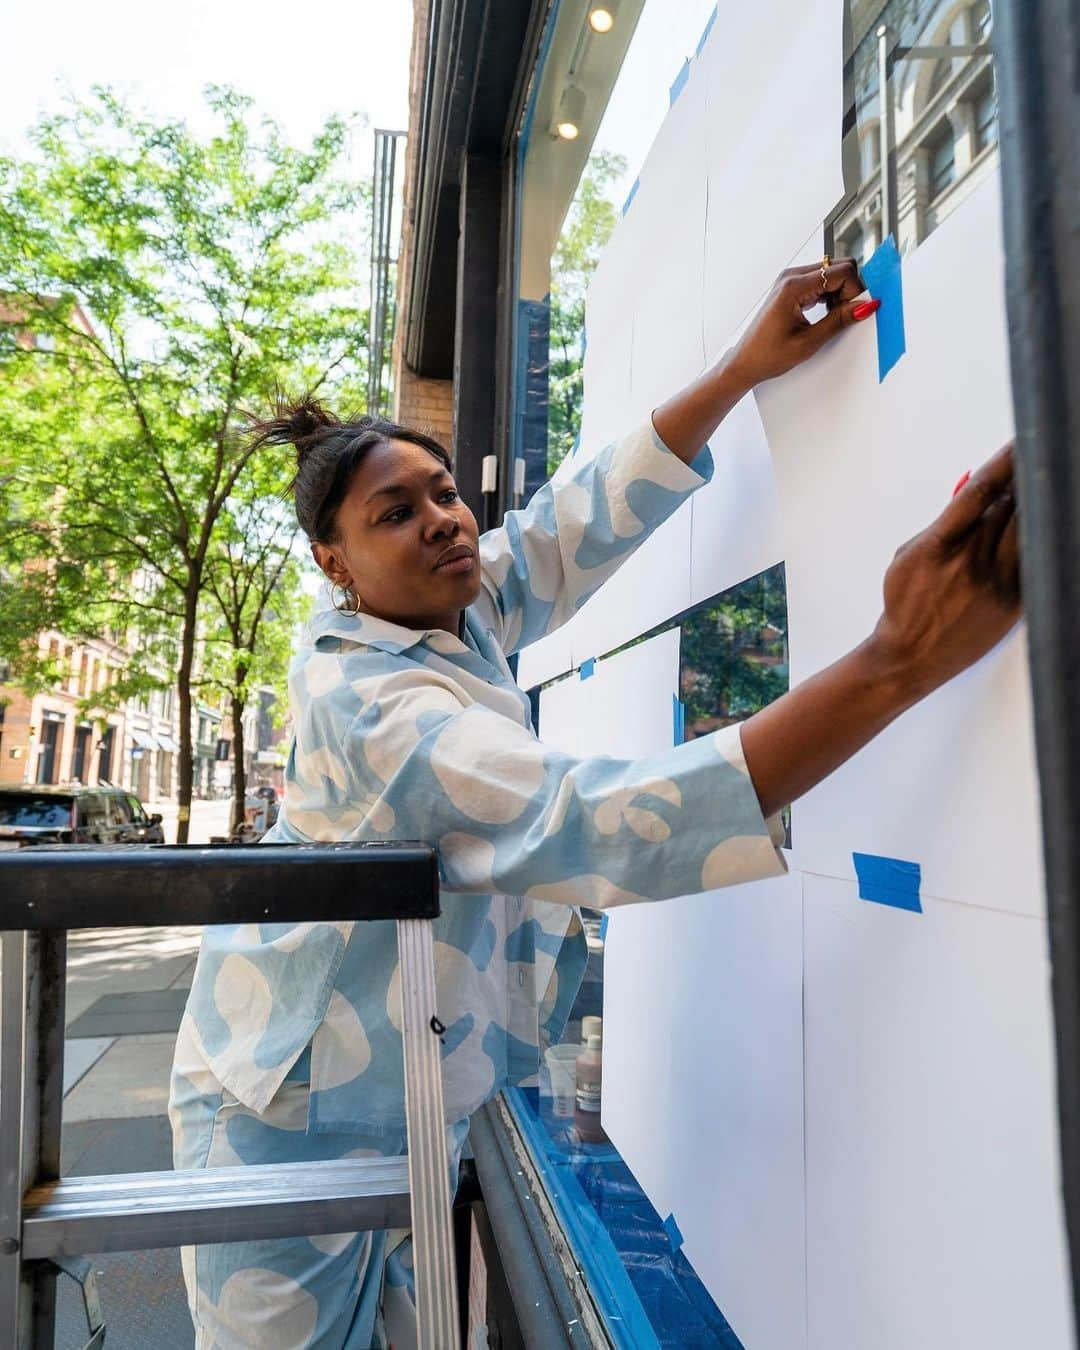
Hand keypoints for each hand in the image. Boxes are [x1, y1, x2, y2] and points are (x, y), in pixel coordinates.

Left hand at [729, 258, 871, 387]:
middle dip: (849, 290)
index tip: (853, 312)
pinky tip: (825, 314)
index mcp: (793, 286)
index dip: (855, 291)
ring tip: (831, 318)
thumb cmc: (767, 355)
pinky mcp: (791, 287)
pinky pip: (821, 281)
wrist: (744, 362)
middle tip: (843, 316)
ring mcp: (790, 280)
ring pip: (832, 273)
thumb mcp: (808, 342)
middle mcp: (791, 276)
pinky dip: (830, 295)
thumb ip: (839, 321)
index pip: (842, 271)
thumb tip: (865, 306)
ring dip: (840, 293)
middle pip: (839, 267)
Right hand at [869, 444, 1021, 700]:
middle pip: (1012, 506)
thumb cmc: (906, 603)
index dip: (1005, 462)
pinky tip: (1040, 527)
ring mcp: (997, 583)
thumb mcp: (910, 555)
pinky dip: (1037, 541)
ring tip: (1037, 492)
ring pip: (1028, 530)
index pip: (981, 491)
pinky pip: (1035, 562)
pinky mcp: (1015, 603)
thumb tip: (974, 486)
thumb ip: (944, 522)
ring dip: (1033, 508)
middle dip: (1024, 481)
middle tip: (1038, 459)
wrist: (911, 655)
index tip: (1022, 441)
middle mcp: (971, 562)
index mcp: (940, 545)